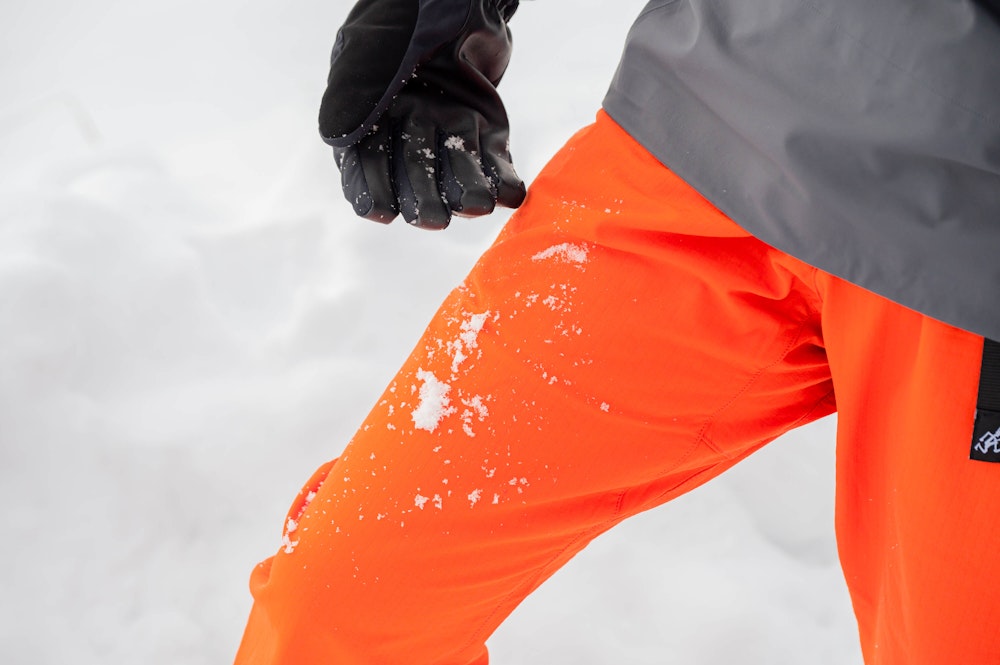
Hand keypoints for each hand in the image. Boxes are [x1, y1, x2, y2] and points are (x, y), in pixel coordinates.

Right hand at [319, 0, 525, 228]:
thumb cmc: (413, 10)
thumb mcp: (380, 44)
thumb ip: (360, 89)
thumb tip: (336, 138)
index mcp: (371, 109)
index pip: (364, 160)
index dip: (371, 187)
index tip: (381, 211)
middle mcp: (407, 124)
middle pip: (413, 171)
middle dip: (422, 197)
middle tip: (432, 219)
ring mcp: (447, 126)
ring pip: (454, 168)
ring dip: (466, 190)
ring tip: (477, 206)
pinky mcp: (485, 127)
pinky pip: (491, 159)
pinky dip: (501, 178)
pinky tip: (510, 194)